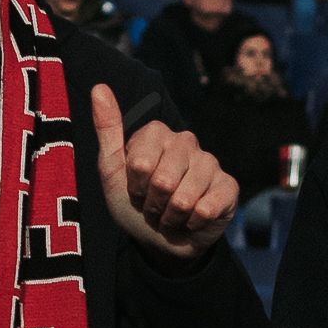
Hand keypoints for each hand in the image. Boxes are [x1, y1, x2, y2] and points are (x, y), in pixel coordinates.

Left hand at [90, 79, 233, 255]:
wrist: (160, 240)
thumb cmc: (134, 204)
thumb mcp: (112, 170)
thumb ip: (107, 130)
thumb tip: (99, 87)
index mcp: (157, 134)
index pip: (141, 163)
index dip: (136, 186)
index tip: (137, 190)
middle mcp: (186, 142)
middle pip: (163, 181)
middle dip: (154, 204)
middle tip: (155, 205)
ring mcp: (210, 162)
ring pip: (185, 198)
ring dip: (172, 217)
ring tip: (171, 214)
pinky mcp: (229, 186)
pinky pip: (207, 208)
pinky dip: (193, 223)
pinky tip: (193, 219)